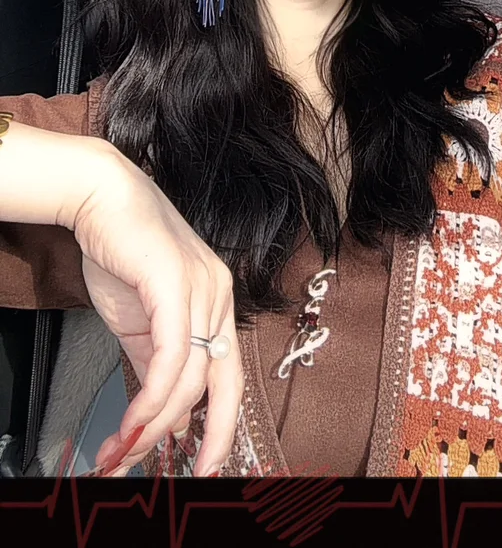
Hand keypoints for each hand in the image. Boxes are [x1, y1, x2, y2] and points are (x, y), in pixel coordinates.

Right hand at [70, 152, 242, 476]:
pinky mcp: (176, 284)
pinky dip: (152, 397)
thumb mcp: (141, 320)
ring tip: (123, 451)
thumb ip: (156, 365)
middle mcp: (219, 294)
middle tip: (179, 474)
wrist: (100, 198)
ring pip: (190, 376)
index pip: (230, 374)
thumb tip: (167, 419)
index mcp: (218, 301)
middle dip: (202, 437)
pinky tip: (131, 421)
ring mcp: (203, 287)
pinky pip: (171, 355)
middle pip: (218, 382)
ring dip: (154, 424)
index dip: (222, 424)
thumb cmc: (121, 252)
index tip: (206, 464)